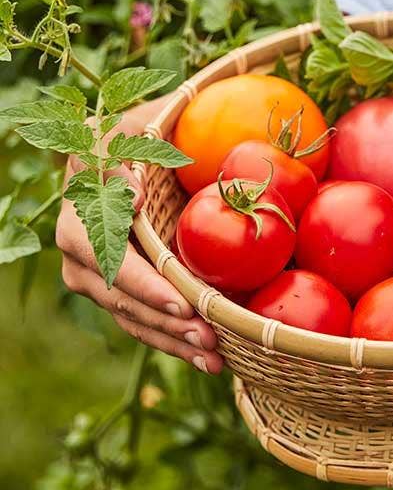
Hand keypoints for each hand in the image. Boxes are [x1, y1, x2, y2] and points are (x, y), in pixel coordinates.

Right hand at [57, 95, 223, 373]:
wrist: (136, 153)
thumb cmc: (136, 135)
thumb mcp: (130, 128)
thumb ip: (122, 151)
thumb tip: (132, 200)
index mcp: (79, 218)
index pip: (108, 261)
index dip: (143, 285)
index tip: (180, 300)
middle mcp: (80, 258)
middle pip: (123, 300)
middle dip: (167, 321)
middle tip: (209, 336)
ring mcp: (98, 282)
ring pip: (134, 320)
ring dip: (175, 341)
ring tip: (215, 356)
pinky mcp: (121, 296)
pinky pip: (145, 325)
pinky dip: (175, 344)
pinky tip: (210, 360)